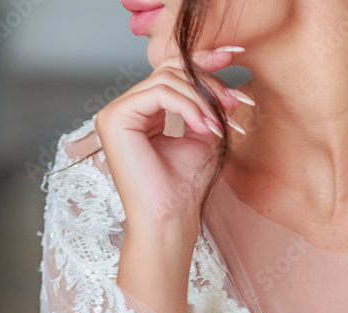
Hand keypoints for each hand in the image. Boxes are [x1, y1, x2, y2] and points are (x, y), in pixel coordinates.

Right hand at [93, 46, 251, 237]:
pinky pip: (159, 93)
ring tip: (218, 126)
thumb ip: (205, 107)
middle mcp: (125, 110)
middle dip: (207, 83)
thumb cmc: (183, 190)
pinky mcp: (114, 118)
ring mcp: (115, 113)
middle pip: (170, 71)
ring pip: (166, 80)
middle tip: (233, 104)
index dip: (202, 62)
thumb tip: (221, 81)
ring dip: (201, 99)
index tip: (234, 57)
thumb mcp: (201, 137)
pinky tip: (203, 127)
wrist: (170, 221)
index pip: (171, 74)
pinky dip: (187, 107)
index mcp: (142, 114)